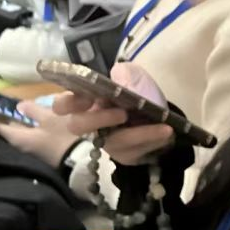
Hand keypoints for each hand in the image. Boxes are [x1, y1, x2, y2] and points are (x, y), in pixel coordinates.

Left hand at [0, 101, 77, 167]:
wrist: (78, 158)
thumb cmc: (61, 136)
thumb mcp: (49, 118)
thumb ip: (33, 110)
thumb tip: (19, 105)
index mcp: (16, 137)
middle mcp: (18, 145)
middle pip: (7, 129)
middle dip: (8, 116)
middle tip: (10, 102)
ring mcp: (28, 149)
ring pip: (19, 132)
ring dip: (20, 122)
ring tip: (25, 109)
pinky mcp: (38, 150)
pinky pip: (28, 136)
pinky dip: (29, 128)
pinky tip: (36, 120)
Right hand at [52, 63, 172, 165]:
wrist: (163, 115)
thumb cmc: (139, 93)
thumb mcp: (134, 77)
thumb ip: (125, 74)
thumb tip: (117, 78)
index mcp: (87, 102)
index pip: (63, 104)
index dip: (67, 103)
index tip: (87, 98)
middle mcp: (92, 124)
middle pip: (77, 126)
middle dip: (98, 119)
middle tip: (122, 113)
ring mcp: (106, 141)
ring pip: (114, 142)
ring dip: (139, 133)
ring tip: (163, 126)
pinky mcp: (123, 155)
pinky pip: (135, 151)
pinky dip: (152, 140)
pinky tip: (166, 132)